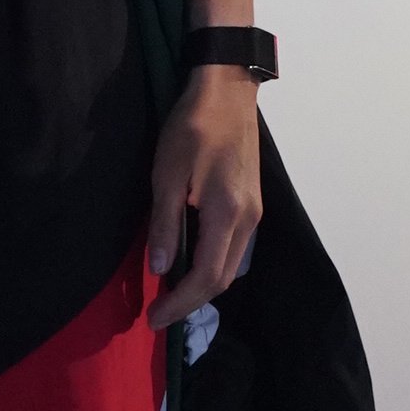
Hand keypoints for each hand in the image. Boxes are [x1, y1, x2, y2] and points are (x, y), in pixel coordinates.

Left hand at [146, 67, 262, 329]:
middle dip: (190, 302)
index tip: (154, 320)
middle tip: (158, 313)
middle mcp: (249, 220)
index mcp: (228, 214)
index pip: (206, 277)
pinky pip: (234, 248)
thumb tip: (161, 268)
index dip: (180, 304)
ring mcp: (255, 212)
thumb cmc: (192, 126)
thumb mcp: (166, 173)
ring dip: (202, 284)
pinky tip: (191, 260)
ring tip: (171, 293)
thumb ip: (165, 224)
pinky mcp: (252, 203)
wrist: (227, 90)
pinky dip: (212, 263)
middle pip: (223, 279)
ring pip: (231, 265)